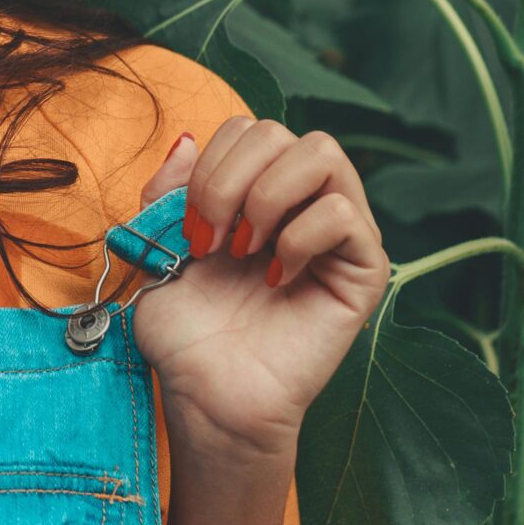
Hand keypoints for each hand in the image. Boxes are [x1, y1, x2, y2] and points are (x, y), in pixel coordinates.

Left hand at [128, 119, 389, 467]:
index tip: (188, 230)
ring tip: (246, 252)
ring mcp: (338, 233)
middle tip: (211, 243)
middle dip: (228, 181)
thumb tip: (188, 138)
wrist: (208, 395)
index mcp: (257, 192)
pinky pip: (344, 212)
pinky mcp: (365, 268)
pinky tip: (275, 278)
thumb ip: (168, 191)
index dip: (208, 168)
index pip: (247, 128)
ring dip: (267, 198)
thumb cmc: (187, 332)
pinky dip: (298, 238)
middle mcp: (302, 203)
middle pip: (280, 130)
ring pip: (322, 154)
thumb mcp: (158, 247)